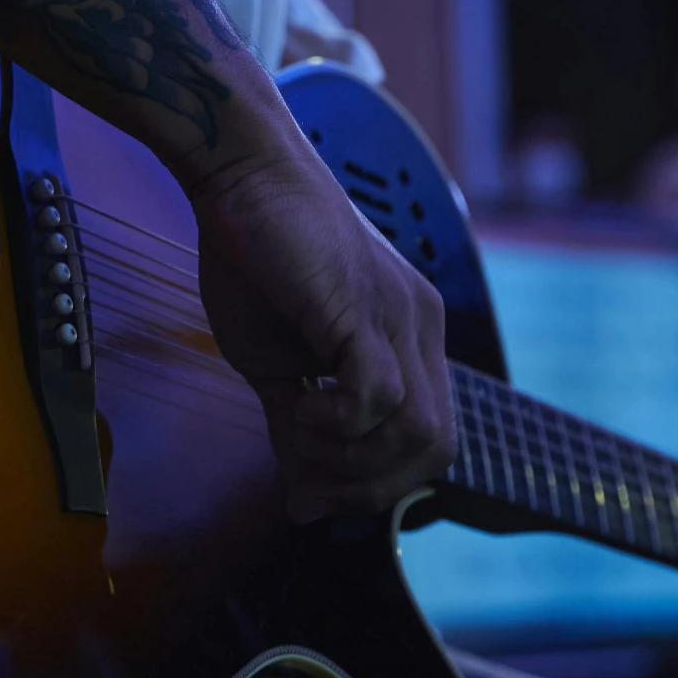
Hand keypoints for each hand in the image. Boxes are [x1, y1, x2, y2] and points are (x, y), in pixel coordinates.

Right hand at [190, 131, 456, 521]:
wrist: (241, 172)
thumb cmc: (252, 257)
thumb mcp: (274, 364)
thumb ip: (297, 431)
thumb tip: (303, 505)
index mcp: (409, 338)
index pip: (432, 444)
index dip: (378, 484)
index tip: (314, 487)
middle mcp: (421, 327)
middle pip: (437, 450)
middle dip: (370, 485)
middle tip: (306, 475)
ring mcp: (400, 315)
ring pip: (418, 432)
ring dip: (350, 457)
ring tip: (297, 427)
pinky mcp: (365, 307)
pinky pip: (379, 396)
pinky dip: (338, 423)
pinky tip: (299, 402)